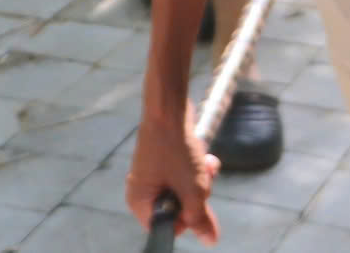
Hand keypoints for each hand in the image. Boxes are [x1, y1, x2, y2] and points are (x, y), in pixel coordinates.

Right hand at [126, 114, 220, 242]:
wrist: (169, 109)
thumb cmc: (175, 152)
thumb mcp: (192, 190)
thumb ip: (200, 218)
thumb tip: (210, 241)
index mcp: (140, 203)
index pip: (165, 226)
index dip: (185, 219)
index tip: (196, 204)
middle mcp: (143, 190)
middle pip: (177, 207)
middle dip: (196, 194)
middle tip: (201, 181)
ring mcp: (153, 174)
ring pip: (184, 188)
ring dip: (200, 179)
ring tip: (205, 165)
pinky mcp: (164, 159)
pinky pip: (182, 173)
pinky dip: (195, 167)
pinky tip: (204, 156)